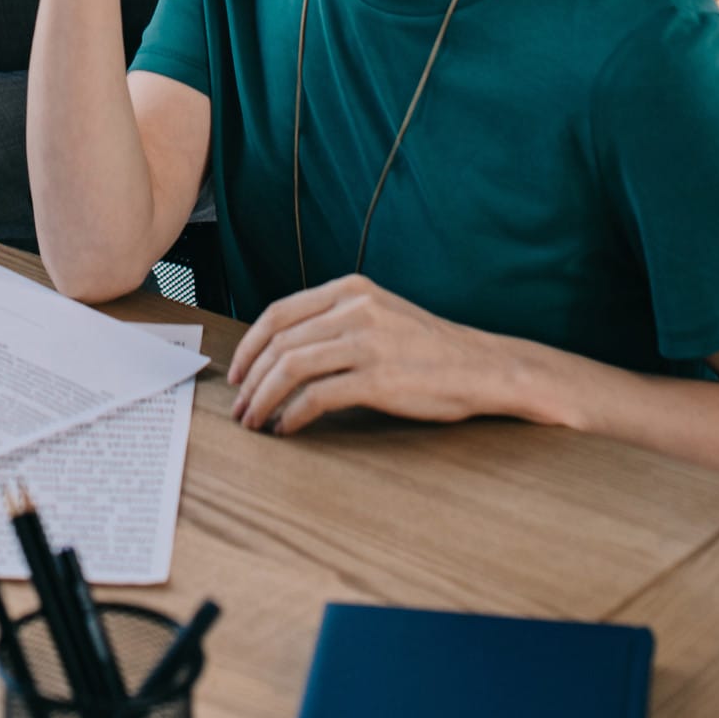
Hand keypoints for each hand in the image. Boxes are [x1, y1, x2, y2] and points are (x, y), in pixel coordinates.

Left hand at [227, 274, 516, 434]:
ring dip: (264, 398)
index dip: (249, 345)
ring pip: (291, 368)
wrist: (482, 367)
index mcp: (350, 289)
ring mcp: (366, 343)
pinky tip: (287, 428)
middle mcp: (354, 310)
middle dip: (250, 378)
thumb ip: (337, 320)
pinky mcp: (378, 378)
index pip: (279, 313)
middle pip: (279, 342)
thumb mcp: (380, 314)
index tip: (236, 372)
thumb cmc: (429, 348)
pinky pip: (318, 397)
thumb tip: (284, 351)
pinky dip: (293, 414)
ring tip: (255, 420)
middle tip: (239, 406)